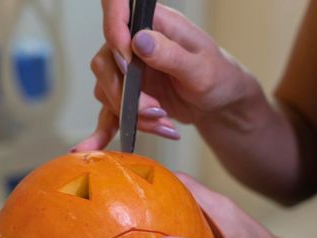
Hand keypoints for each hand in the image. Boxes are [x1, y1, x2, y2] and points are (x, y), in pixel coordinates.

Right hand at [73, 2, 252, 151]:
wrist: (220, 103)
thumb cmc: (218, 77)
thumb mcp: (201, 68)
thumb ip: (172, 54)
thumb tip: (139, 41)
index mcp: (155, 24)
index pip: (118, 10)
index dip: (114, 31)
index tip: (127, 61)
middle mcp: (135, 44)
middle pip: (106, 63)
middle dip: (127, 94)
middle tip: (156, 110)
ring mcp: (129, 71)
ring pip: (108, 92)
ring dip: (133, 115)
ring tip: (164, 124)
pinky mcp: (128, 96)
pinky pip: (108, 112)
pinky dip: (104, 130)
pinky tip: (96, 145)